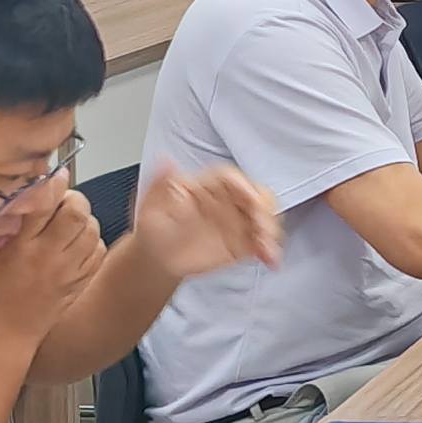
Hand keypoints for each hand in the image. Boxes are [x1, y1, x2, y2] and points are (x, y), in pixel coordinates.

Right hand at [0, 190, 101, 343]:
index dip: (52, 181)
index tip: (51, 176)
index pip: (44, 200)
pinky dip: (92, 242)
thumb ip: (1, 225)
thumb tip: (19, 194)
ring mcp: (66, 271)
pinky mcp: (78, 283)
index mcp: (18, 246)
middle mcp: (46, 256)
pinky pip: (98, 251)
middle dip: (72, 198)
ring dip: (84, 219)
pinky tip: (74, 245)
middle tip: (61, 202)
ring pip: (93, 229)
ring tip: (67, 225)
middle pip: (77, 211)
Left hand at [128, 164, 281, 283]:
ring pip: (266, 217)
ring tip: (266, 249)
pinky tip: (270, 260)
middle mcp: (227, 200)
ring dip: (271, 231)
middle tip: (263, 229)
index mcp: (207, 185)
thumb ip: (160, 184)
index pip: (232, 179)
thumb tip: (166, 162)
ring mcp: (238, 221)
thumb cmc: (154, 228)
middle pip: (257, 195)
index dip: (245, 187)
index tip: (251, 200)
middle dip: (265, 210)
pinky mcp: (244, 241)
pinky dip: (270, 250)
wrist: (158, 256)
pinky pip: (263, 241)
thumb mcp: (150, 205)